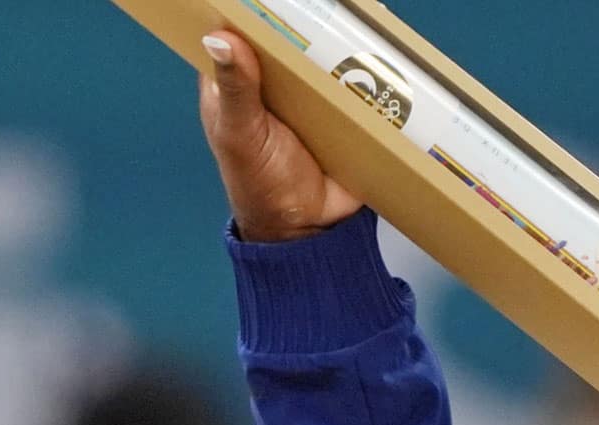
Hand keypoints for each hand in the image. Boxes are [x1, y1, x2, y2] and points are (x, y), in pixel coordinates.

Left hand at [199, 30, 362, 241]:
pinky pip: (354, 80)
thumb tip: (219, 38)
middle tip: (325, 4)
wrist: (308, 228)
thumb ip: (235, 88)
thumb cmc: (260, 185)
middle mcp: (271, 82)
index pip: (237, 33)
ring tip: (357, 18)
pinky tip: (380, 53)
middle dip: (304, 20)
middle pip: (287, 36)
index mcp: (235, 83)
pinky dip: (367, 69)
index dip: (250, 13)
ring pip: (323, 52)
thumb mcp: (241, 134)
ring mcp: (308, 93)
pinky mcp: (341, 107)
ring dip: (341, 40)